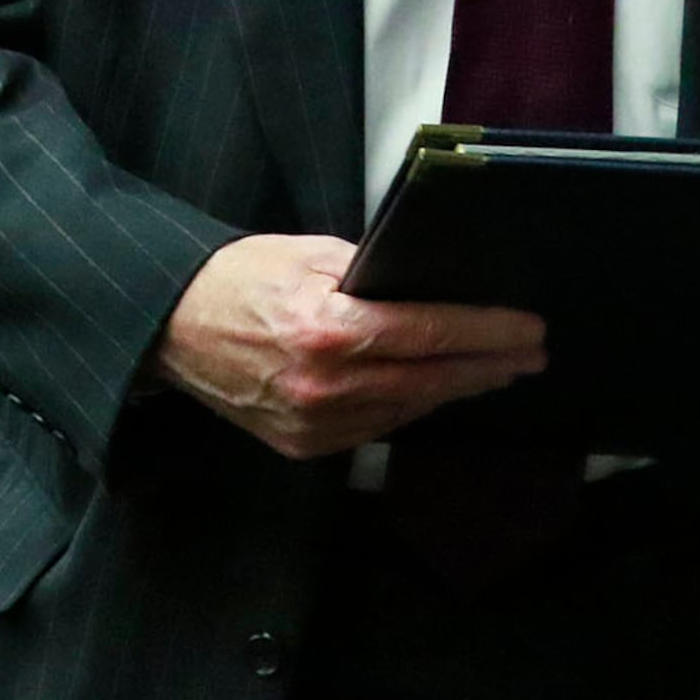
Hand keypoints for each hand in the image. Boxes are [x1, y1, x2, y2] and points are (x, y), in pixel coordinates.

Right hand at [154, 234, 546, 459]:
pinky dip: (407, 406)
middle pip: (431, 379)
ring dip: (453, 389)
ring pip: (407, 408)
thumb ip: (372, 272)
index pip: (430, 334)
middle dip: (488, 367)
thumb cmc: (237, 278)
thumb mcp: (309, 252)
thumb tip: (429, 285)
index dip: (487, 333)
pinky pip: (374, 427)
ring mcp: (314, 424)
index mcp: (328, 329)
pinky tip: (433, 389)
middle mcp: (326, 387)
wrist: (168, 327)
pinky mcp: (303, 447)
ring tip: (492, 371)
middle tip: (531, 356)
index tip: (529, 329)